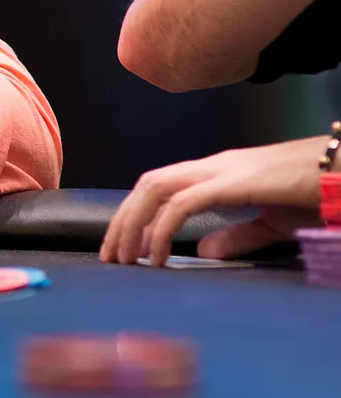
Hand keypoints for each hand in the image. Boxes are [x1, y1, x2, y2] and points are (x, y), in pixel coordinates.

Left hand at [100, 137, 325, 266]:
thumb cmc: (313, 193)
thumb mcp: (270, 220)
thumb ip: (237, 235)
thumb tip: (203, 251)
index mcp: (216, 172)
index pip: (159, 185)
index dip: (133, 213)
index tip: (120, 245)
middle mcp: (211, 166)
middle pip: (147, 185)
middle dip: (122, 219)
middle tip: (109, 257)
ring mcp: (221, 170)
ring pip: (156, 189)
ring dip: (133, 223)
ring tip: (125, 258)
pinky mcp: (234, 182)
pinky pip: (184, 203)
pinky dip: (163, 229)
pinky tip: (157, 255)